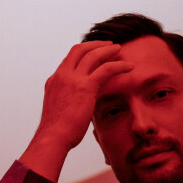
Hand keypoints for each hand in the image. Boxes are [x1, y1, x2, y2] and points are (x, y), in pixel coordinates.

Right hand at [21, 41, 132, 179]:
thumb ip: (69, 102)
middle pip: (79, 50)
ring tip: (119, 49)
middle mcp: (62, 75)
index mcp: (54, 81)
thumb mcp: (61, 111)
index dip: (83, 54)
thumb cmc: (57, 133)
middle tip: (108, 45)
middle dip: (94, 45)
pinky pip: (106, 69)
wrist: (53, 138)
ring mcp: (72, 79)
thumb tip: (80, 106)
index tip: (94, 54)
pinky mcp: (85, 86)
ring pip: (92, 55)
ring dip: (107, 50)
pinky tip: (129, 67)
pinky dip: (119, 65)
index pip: (69, 60)